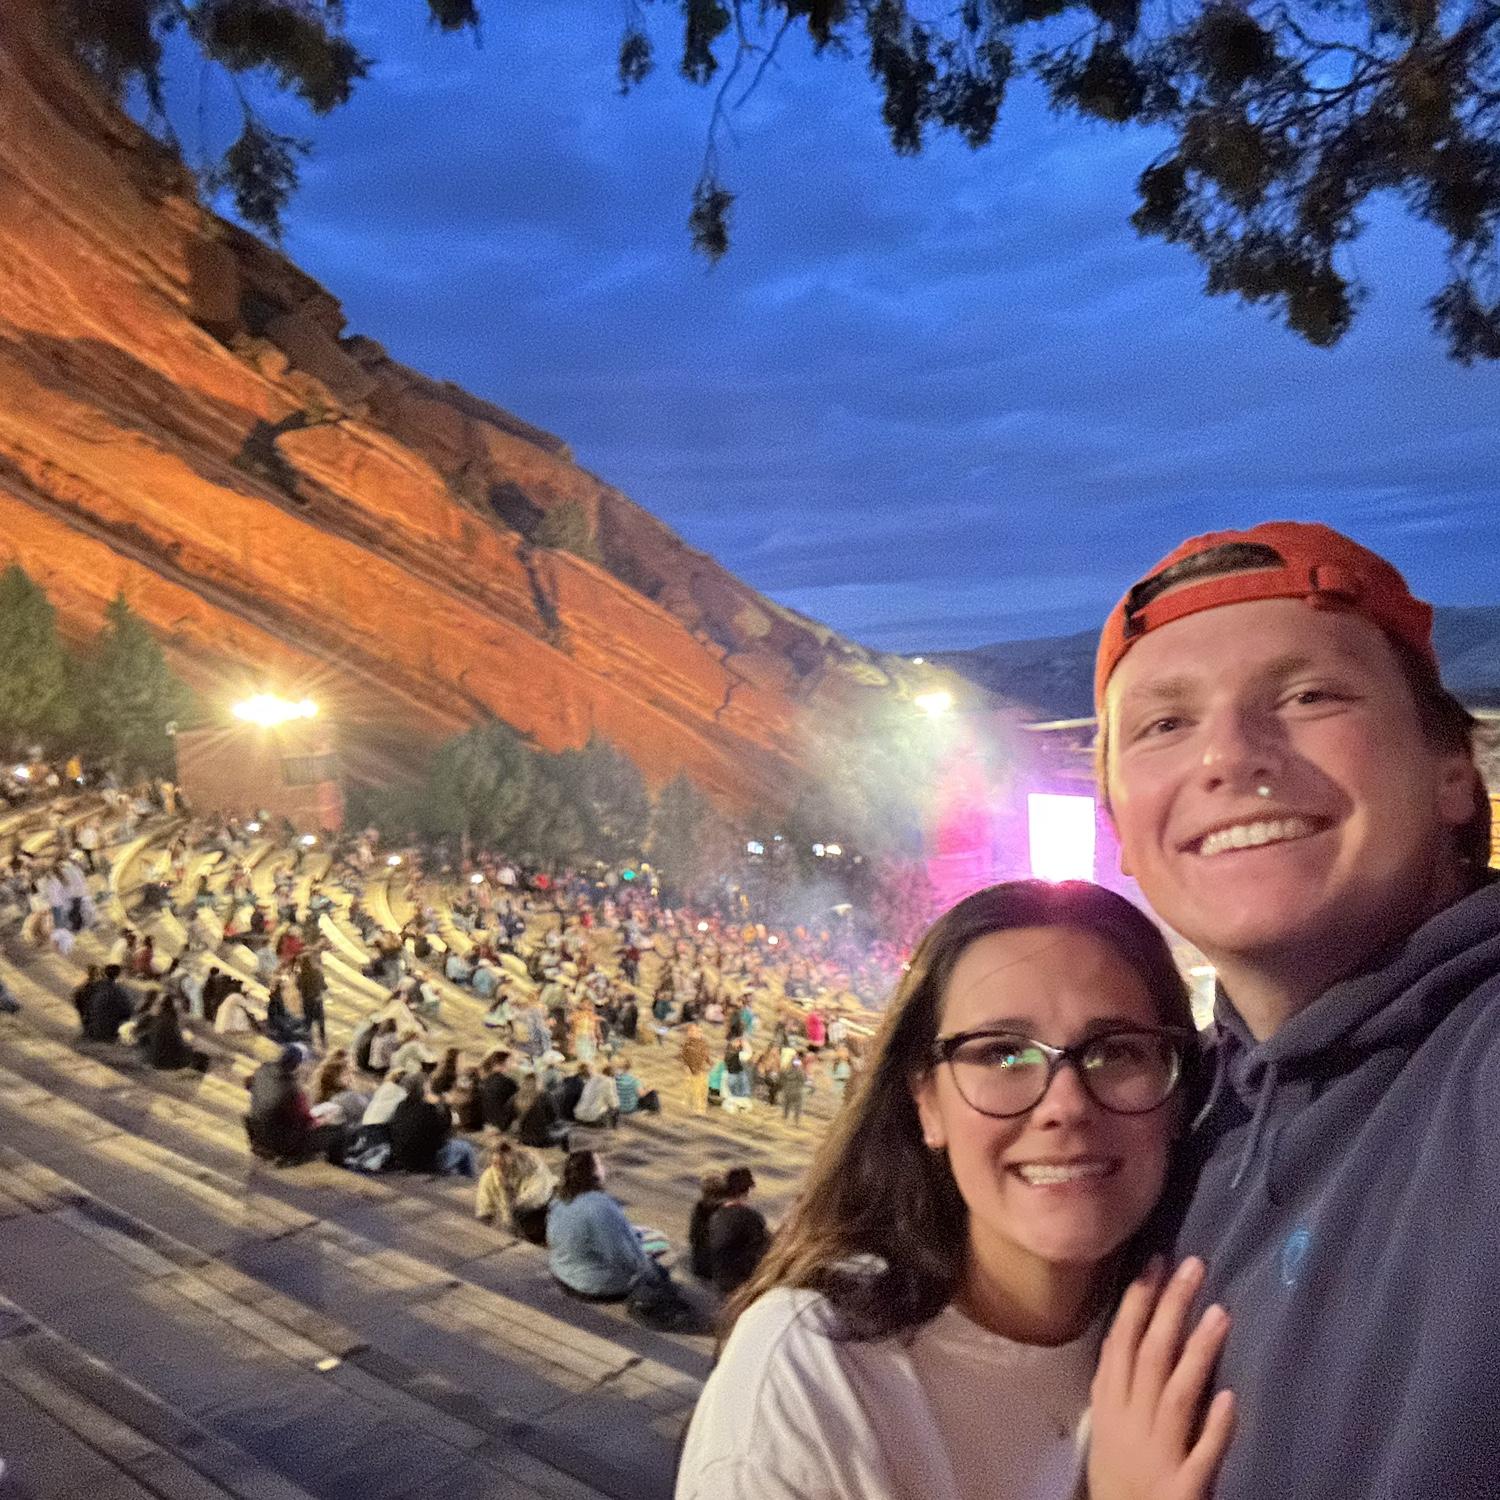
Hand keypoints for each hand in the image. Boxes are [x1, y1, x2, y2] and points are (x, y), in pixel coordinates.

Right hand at [1087, 1256, 1235, 1499]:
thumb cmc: (1121, 1481)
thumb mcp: (1109, 1429)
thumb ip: (1125, 1388)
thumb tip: (1141, 1333)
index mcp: (1109, 1406)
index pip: (1120, 1342)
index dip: (1137, 1301)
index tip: (1156, 1261)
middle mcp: (1128, 1423)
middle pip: (1150, 1356)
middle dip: (1170, 1308)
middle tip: (1193, 1266)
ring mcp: (1156, 1456)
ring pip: (1177, 1395)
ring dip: (1197, 1352)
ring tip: (1221, 1312)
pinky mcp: (1182, 1491)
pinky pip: (1201, 1455)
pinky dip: (1215, 1428)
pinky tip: (1231, 1399)